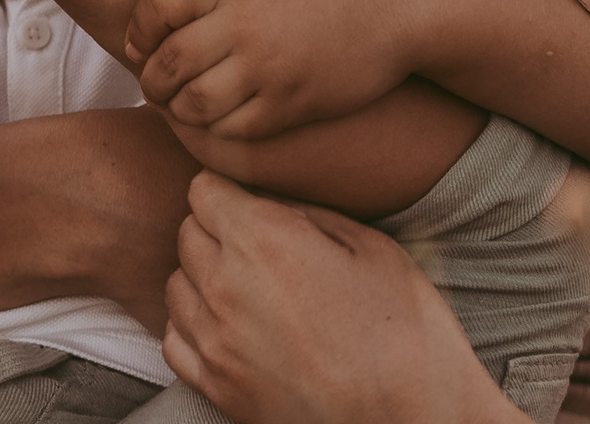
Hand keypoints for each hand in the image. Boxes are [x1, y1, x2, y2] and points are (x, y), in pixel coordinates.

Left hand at [122, 0, 431, 136]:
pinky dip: (213, 129)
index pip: (159, 2)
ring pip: (195, 101)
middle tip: (150, 80)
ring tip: (175, 102)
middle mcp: (246, 24)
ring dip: (176, 106)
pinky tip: (212, 119)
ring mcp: (269, 69)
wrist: (406, 5)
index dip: (138, 24)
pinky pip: (233, 128)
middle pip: (169, 58)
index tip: (138, 39)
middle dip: (150, 75)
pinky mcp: (292, 105)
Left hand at [164, 172, 523, 423]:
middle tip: (259, 246)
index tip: (251, 202)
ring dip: (202, 278)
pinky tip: (230, 328)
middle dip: (216, 230)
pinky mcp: (217, 387)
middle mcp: (225, 286)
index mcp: (261, 240)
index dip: (228, 190)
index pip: (202, 189)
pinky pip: (175, 340)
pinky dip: (194, 327)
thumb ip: (304, 213)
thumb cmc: (405, 330)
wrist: (414, 419)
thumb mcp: (369, 245)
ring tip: (247, 289)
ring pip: (176, 286)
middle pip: (187, 234)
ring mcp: (215, 342)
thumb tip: (268, 203)